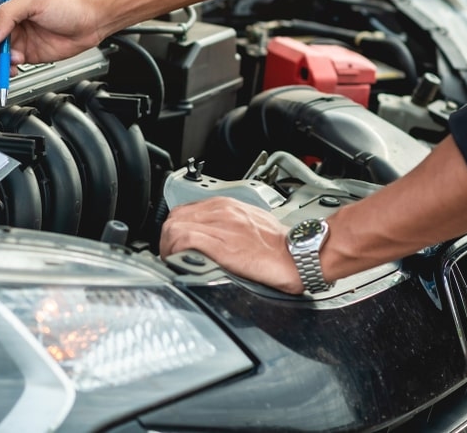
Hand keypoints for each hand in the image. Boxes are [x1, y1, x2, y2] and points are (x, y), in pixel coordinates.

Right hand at [0, 0, 104, 76]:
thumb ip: (8, 14)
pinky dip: (5, 69)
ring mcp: (16, 36)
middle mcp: (9, 18)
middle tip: (2, 56)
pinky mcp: (25, 52)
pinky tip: (15, 68)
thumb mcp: (35, 0)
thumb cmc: (69, 2)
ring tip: (11, 64)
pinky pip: (6, 64)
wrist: (91, 20)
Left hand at [160, 196, 303, 294]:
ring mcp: (221, 227)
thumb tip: (214, 237)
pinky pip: (185, 239)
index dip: (175, 228)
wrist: (299, 255)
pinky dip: (175, 250)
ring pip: (175, 226)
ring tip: (173, 261)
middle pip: (175, 217)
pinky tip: (179, 261)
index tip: (175, 243)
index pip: (185, 210)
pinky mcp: (222, 245)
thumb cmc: (280, 245)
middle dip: (167, 237)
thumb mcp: (251, 224)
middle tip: (170, 254)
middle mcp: (221, 212)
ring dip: (168, 246)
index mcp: (227, 206)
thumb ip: (229, 225)